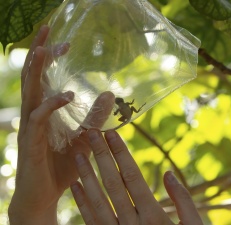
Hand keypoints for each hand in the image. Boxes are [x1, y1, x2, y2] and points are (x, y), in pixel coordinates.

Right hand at [8, 26, 113, 224]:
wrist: (47, 196)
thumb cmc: (64, 167)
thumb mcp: (86, 138)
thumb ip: (95, 116)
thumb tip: (110, 93)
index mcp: (45, 111)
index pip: (45, 77)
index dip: (52, 58)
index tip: (66, 42)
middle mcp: (34, 114)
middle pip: (33, 76)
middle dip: (39, 51)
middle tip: (47, 27)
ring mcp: (30, 127)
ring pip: (30, 92)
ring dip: (37, 69)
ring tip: (47, 49)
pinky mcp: (31, 142)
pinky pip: (38, 118)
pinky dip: (51, 104)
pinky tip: (67, 95)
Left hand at [71, 129, 202, 224]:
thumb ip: (183, 201)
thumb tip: (168, 173)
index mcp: (154, 217)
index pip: (132, 177)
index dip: (120, 154)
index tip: (112, 134)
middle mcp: (132, 224)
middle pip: (112, 184)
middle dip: (100, 157)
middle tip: (90, 133)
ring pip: (96, 201)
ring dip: (86, 176)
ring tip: (78, 154)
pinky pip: (91, 222)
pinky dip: (82, 203)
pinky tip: (75, 186)